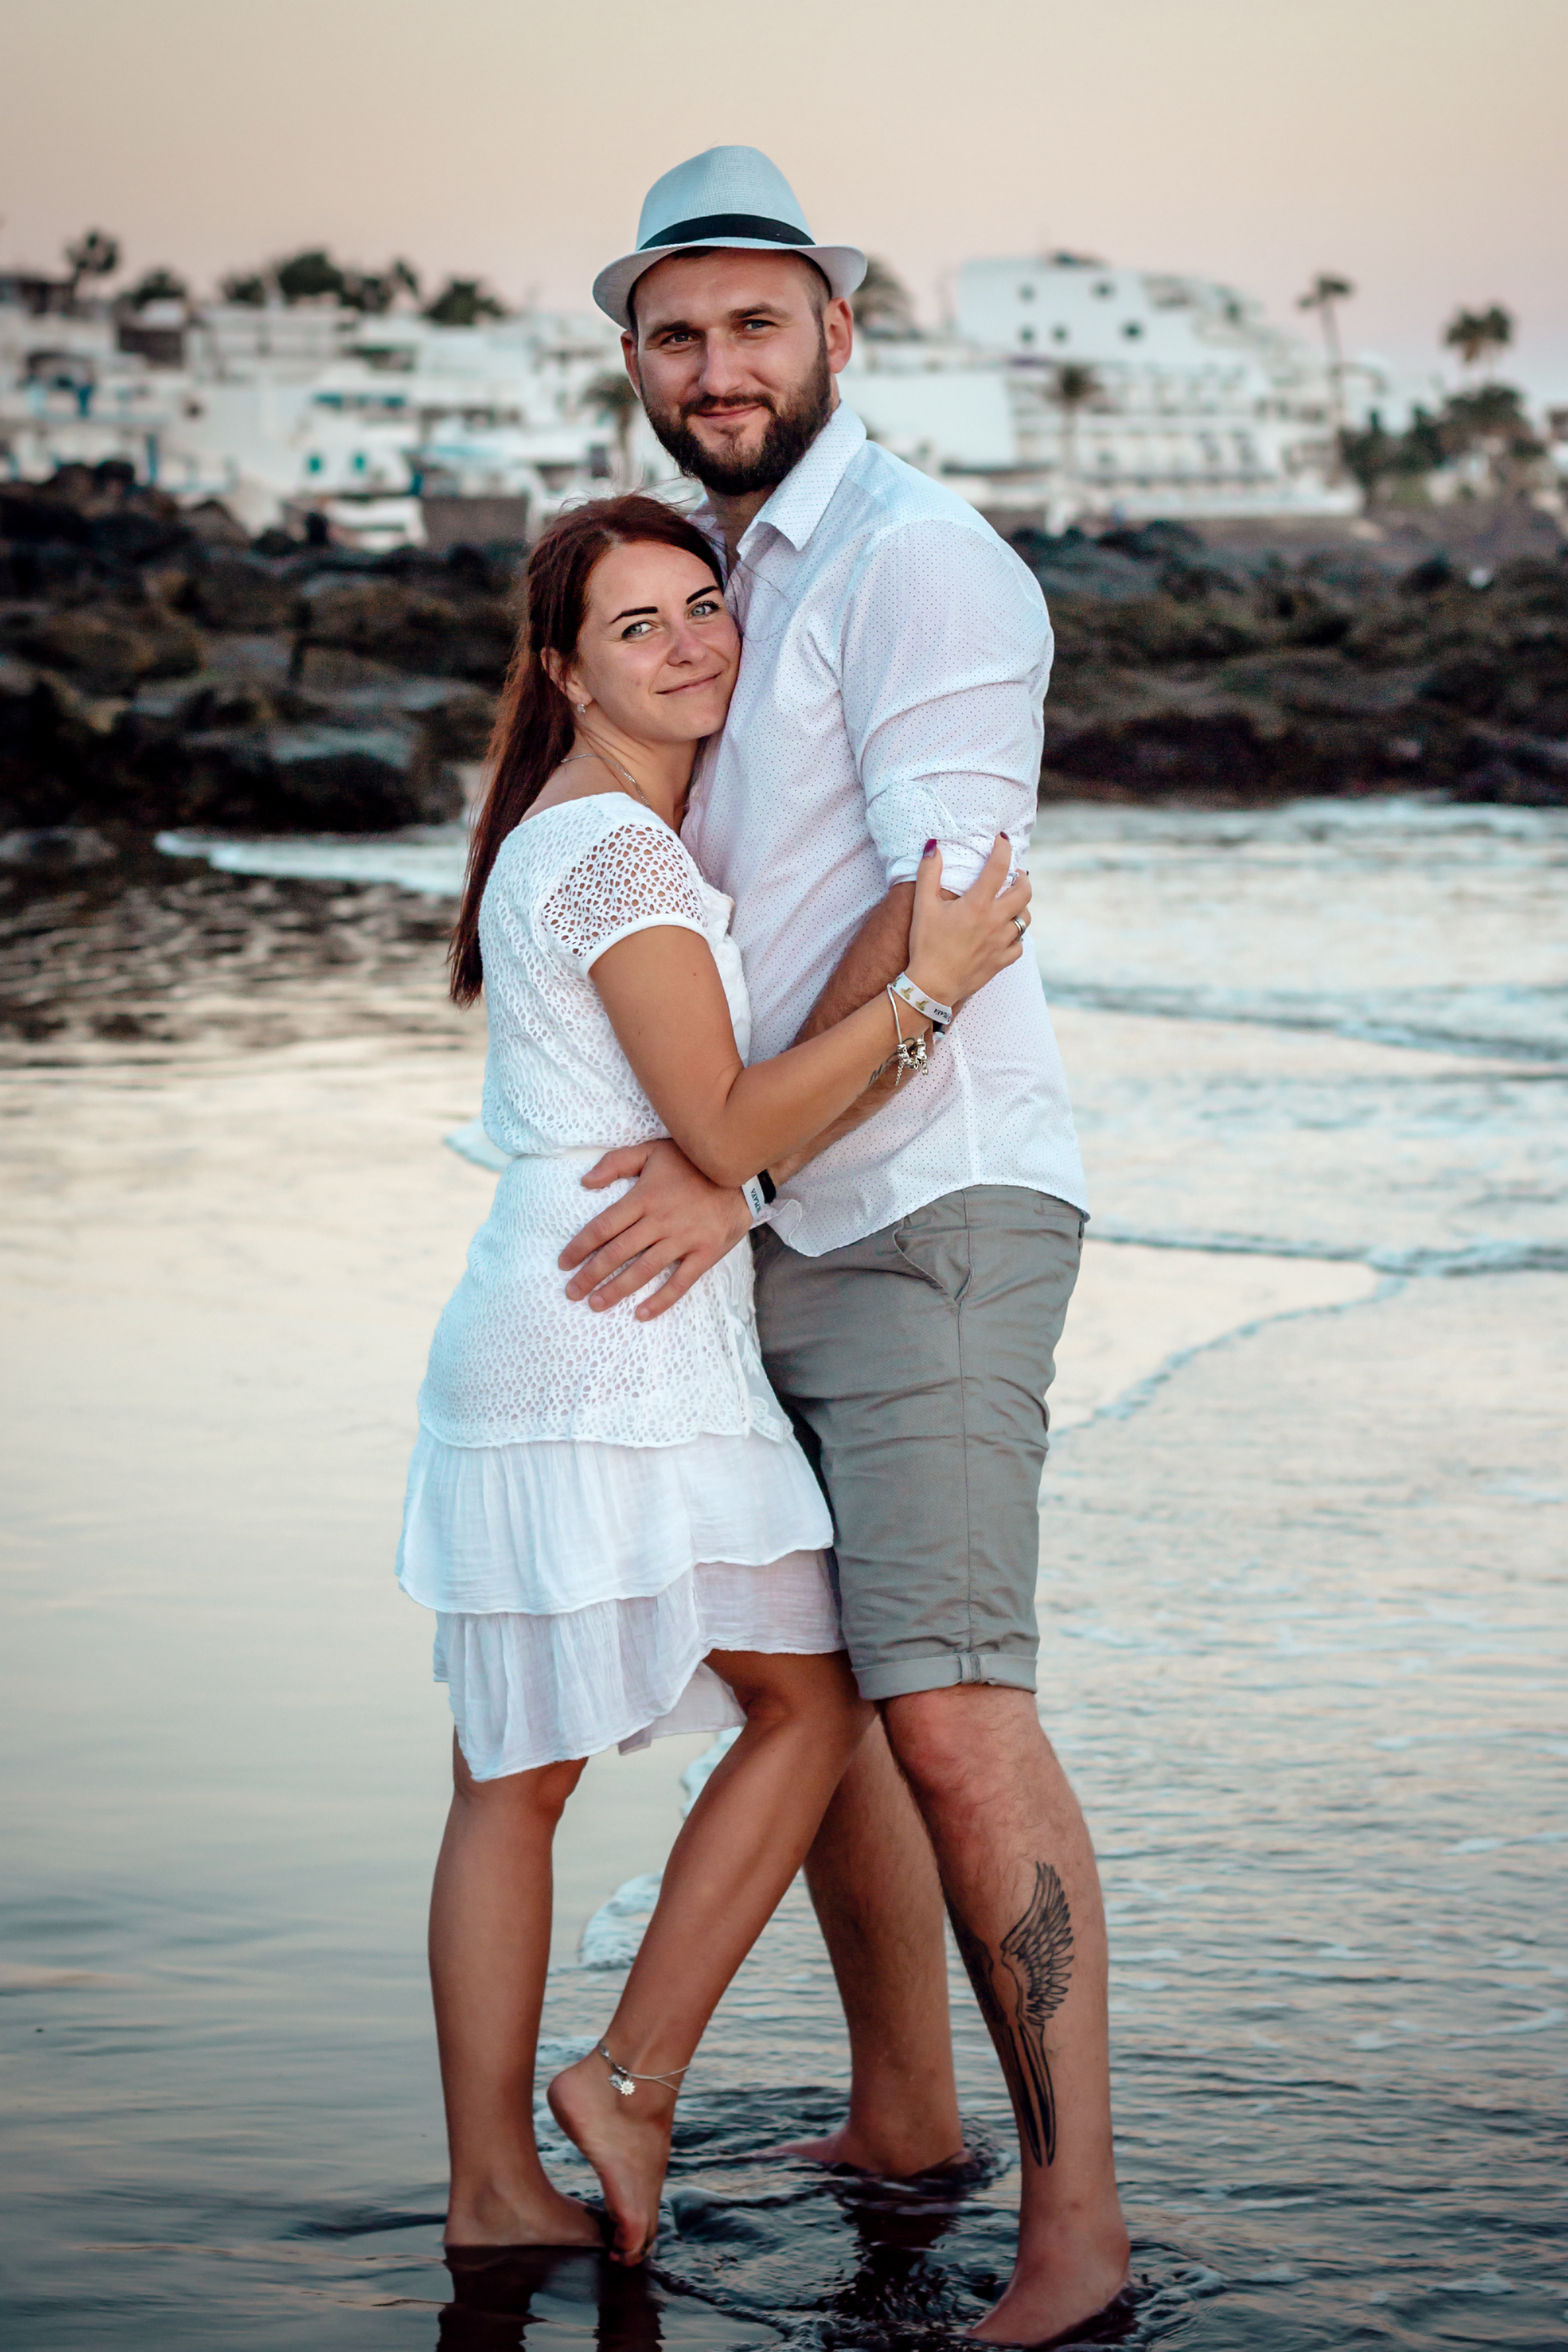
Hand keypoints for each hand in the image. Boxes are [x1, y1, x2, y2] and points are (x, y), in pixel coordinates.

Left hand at [560, 1138, 752, 1319]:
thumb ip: (616, 1163)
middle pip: (618, 1252)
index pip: (603, 1226)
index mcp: (644, 1197)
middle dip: (591, 1275)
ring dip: (617, 1290)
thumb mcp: (652, 1151)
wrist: (743, 1173)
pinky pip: (680, 1282)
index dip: (580, 1246)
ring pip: (644, 1270)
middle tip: (571, 1293)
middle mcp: (660, 1221)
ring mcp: (684, 1239)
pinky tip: (641, 1314)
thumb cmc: (693, 1161)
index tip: (563, 1263)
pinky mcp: (705, 1253)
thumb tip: (584, 1181)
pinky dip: (661, 1301)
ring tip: (596, 1305)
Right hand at [905, 836, 1029, 1008]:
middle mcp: (995, 921)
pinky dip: (1015, 936)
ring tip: (1009, 903)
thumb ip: (929, 873)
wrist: (932, 986)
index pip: (999, 867)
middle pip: (1024, 891)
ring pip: (1025, 918)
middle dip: (1023, 878)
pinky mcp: (1001, 961)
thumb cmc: (926, 945)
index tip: (1002, 840)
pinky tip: (1004, 934)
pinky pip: (1019, 945)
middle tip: (1014, 875)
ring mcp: (1001, 942)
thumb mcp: (922, 906)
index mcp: (977, 904)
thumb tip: (933, 846)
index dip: (1003, 849)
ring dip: (1020, 906)